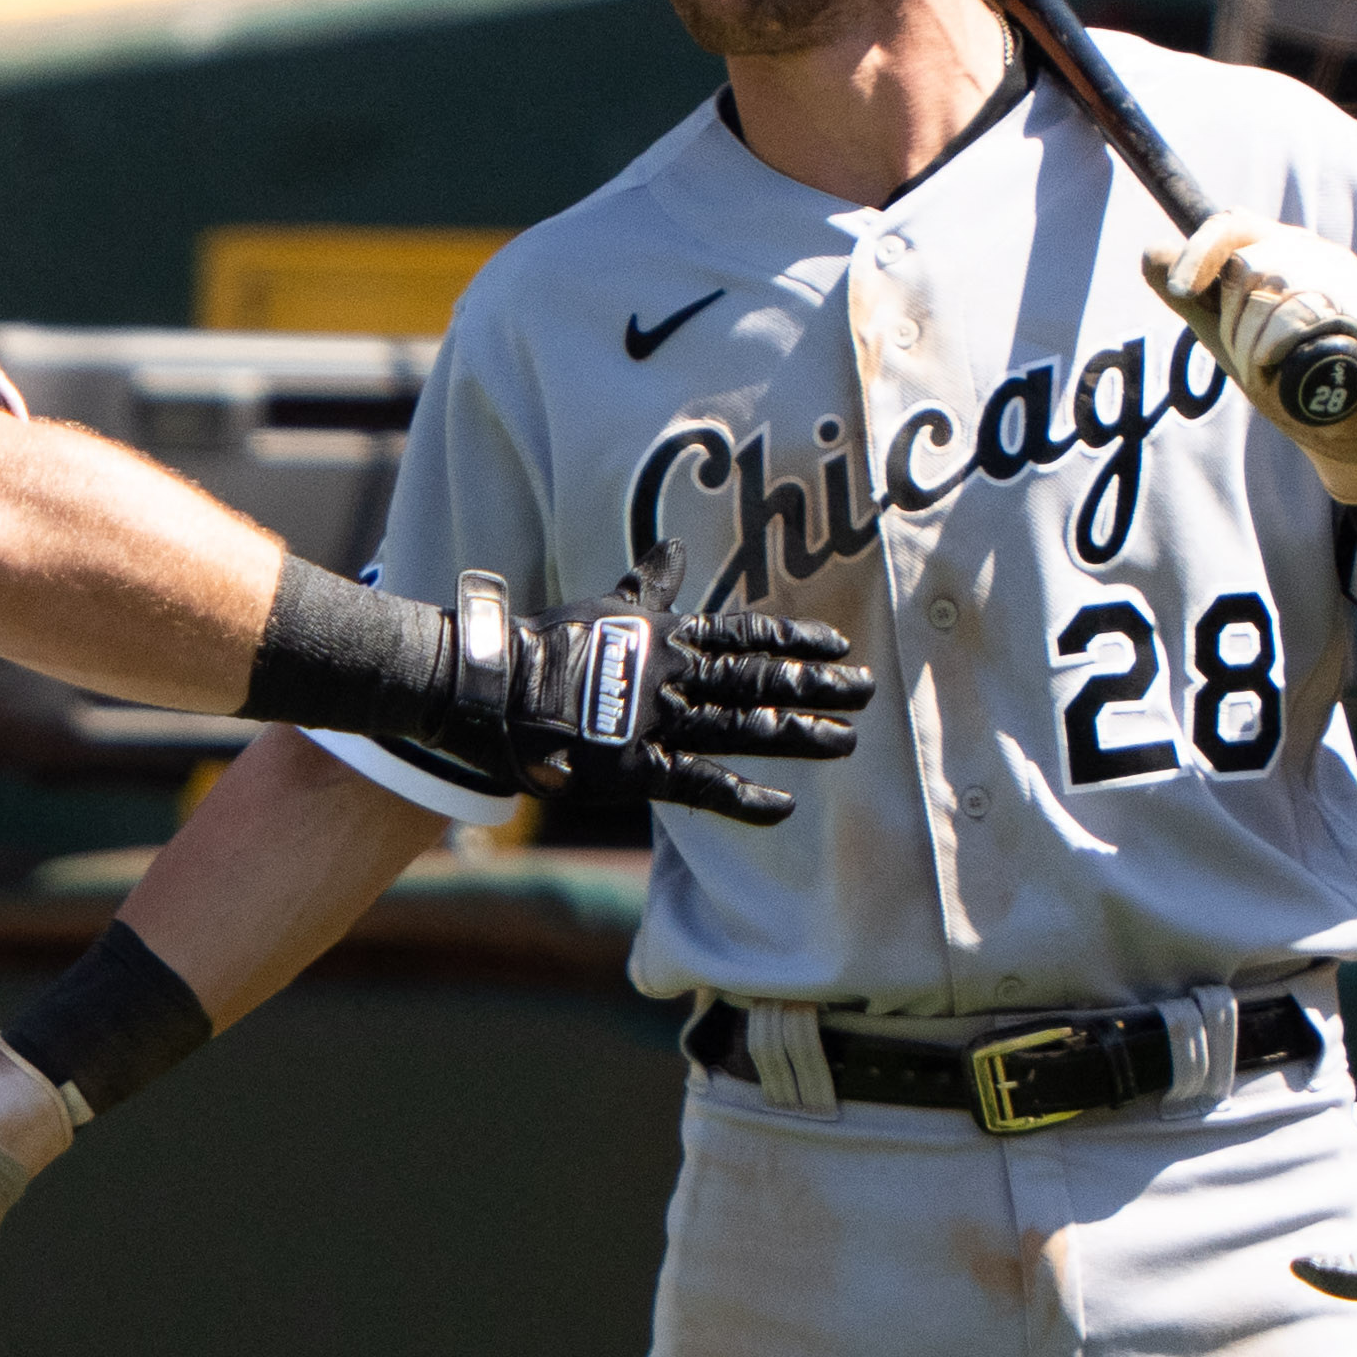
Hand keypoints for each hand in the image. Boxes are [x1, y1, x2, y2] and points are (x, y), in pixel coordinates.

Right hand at [413, 553, 873, 827]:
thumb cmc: (542, 645)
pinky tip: (784, 807)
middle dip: (817, 683)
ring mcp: (656, 721)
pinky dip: (743, 797)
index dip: (795, 638)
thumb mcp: (602, 606)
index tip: (839, 643)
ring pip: (743, 725)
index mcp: (665, 634)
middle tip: (869, 688)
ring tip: (847, 739)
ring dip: (799, 733)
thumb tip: (673, 549)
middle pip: (759, 677)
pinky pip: (699, 783)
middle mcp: (671, 673)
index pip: (744, 633)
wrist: (487, 686)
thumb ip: (646, 587)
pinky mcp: (635, 768)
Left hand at [1141, 216, 1356, 505]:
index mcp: (1286, 249)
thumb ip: (1193, 296)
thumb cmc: (1289, 373)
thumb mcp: (1230, 332)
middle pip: (1247, 265)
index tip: (1180, 288)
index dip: (1198, 251)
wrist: (1349, 423)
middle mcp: (1318, 254)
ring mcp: (1344, 281)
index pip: (1232, 224)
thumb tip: (1149, 251)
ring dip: (1255, 344)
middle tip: (1254, 358)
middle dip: (1235, 323)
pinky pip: (1296, 319)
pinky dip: (1278, 352)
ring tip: (1275, 369)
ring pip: (1270, 290)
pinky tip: (1289, 373)